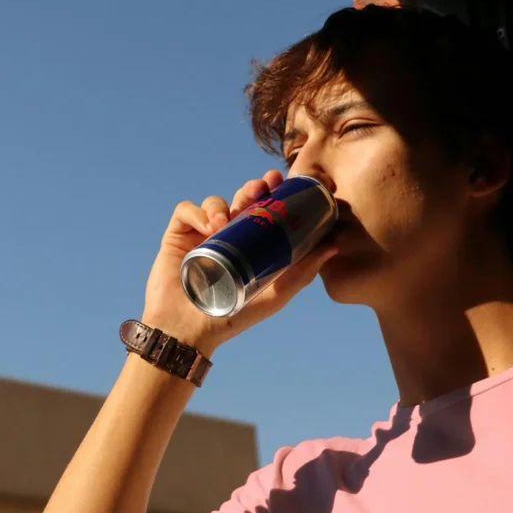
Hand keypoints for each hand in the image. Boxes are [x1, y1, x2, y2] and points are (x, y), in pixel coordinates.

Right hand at [142, 169, 338, 354]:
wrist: (191, 331)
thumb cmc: (234, 316)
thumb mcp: (276, 295)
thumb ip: (303, 272)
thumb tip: (334, 244)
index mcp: (249, 244)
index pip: (261, 210)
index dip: (271, 191)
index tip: (281, 181)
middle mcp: (227, 235)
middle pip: (240, 199)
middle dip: (252, 188)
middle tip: (262, 188)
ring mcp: (201, 234)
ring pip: (214, 202)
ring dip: (222, 204)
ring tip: (225, 222)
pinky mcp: (177, 236)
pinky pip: (186, 211)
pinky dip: (198, 212)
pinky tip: (209, 227)